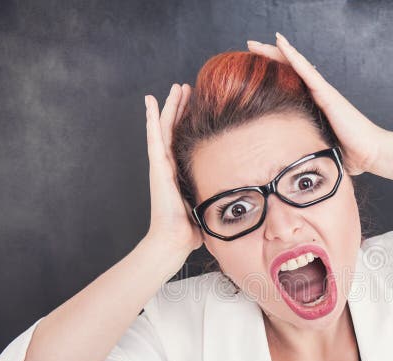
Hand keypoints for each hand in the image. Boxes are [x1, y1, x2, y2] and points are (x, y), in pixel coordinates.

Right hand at [143, 83, 202, 254]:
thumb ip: (217, 196)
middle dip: (180, 107)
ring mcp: (161, 166)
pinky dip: (152, 119)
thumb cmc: (190, 230)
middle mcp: (169, 166)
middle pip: (174, 129)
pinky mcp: (157, 168)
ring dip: (170, 106)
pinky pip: (155, 139)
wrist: (174, 241)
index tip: (197, 106)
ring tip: (176, 87)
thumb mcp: (208, 206)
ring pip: (165, 128)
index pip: (184, 141)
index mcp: (180, 173)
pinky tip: (151, 103)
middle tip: (186, 87)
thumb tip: (241, 197)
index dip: (189, 122)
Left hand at [246, 32, 386, 176]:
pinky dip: (292, 55)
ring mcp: (322, 91)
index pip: (289, 83)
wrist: (369, 153)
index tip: (251, 68)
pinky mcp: (326, 93)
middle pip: (288, 69)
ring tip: (254, 42)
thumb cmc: (348, 155)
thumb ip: (305, 150)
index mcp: (313, 106)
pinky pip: (306, 70)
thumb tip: (289, 166)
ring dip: (274, 51)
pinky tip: (279, 43)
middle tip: (248, 46)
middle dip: (267, 57)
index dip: (271, 73)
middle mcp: (317, 94)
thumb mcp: (318, 149)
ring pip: (294, 64)